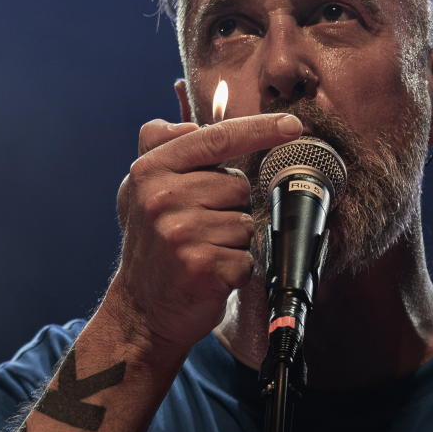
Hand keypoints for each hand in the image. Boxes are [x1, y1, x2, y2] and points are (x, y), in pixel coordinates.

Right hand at [106, 114, 303, 354]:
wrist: (141, 309)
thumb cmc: (151, 245)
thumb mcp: (141, 189)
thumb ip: (164, 150)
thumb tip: (194, 122)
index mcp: (150, 171)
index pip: (216, 139)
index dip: (258, 129)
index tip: (292, 123)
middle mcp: (162, 198)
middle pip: (237, 185)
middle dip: (228, 207)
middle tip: (197, 228)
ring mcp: (181, 233)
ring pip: (245, 222)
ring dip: (232, 240)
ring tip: (201, 251)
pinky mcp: (202, 267)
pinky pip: (247, 256)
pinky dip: (236, 268)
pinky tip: (209, 274)